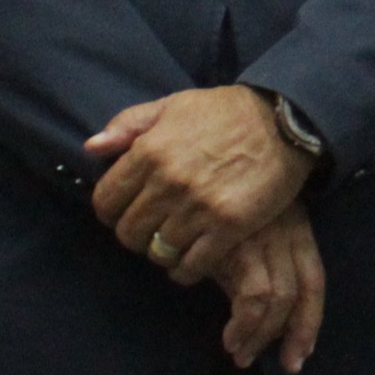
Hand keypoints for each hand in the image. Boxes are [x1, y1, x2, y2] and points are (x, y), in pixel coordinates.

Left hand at [85, 87, 306, 284]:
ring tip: (174, 244)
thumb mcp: (173, 105)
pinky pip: (192, 264)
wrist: (283, 121)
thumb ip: (128, 124)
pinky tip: (191, 261)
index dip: (110, 212)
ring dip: (162, 252)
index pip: (105, 201)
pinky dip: (186, 269)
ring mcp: (198, 206)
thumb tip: (91, 148)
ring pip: (158, 251)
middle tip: (152, 230)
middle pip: (129, 232)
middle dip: (135, 235)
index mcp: (148, 151)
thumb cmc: (226, 111)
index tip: (123, 213)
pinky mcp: (228, 226)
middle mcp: (168, 182)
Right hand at [211, 207, 328, 373]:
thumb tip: (252, 316)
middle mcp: (286, 230)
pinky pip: (252, 296)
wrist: (193, 164)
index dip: (311, 321)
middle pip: (304, 291)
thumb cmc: (215, 199)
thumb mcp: (242, 231)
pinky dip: (244, 325)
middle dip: (296, 336)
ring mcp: (264, 236)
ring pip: (278, 299)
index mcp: (295, 226)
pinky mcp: (238, 243)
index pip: (314, 280)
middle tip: (285, 364)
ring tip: (241, 354)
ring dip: (261, 335)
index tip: (303, 352)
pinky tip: (229, 338)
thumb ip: (250, 269)